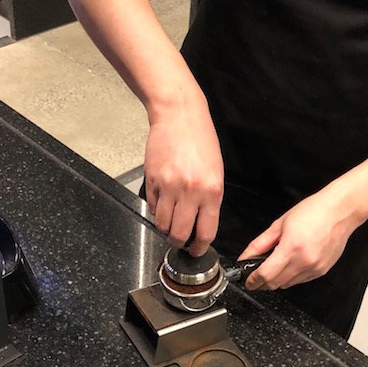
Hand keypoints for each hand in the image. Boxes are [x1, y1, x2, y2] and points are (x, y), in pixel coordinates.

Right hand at [144, 91, 223, 256]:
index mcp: (211, 191)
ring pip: (162, 223)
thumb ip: (209, 199)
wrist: (179, 115)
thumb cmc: (201, 140)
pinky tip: (162, 202)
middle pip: (179, 233)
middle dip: (178, 242)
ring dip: (164, 228)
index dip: (199, 247)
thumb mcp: (216, 172)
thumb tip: (200, 223)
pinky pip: (151, 206)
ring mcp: (168, 186)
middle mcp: (190, 191)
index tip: (196, 251)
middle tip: (178, 241)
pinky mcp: (152, 179)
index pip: (205, 231)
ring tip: (169, 223)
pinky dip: (155, 210)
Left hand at [238, 189, 361, 289]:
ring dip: (277, 280)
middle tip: (257, 274)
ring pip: (288, 284)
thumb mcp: (279, 224)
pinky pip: (300, 281)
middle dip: (263, 282)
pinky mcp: (322, 271)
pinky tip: (291, 263)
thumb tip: (246, 257)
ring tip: (276, 264)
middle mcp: (304, 261)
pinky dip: (291, 277)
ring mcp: (315, 268)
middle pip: (275, 284)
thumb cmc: (313, 212)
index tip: (248, 281)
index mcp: (291, 248)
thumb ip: (260, 244)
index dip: (253, 281)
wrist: (340, 211)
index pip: (266, 274)